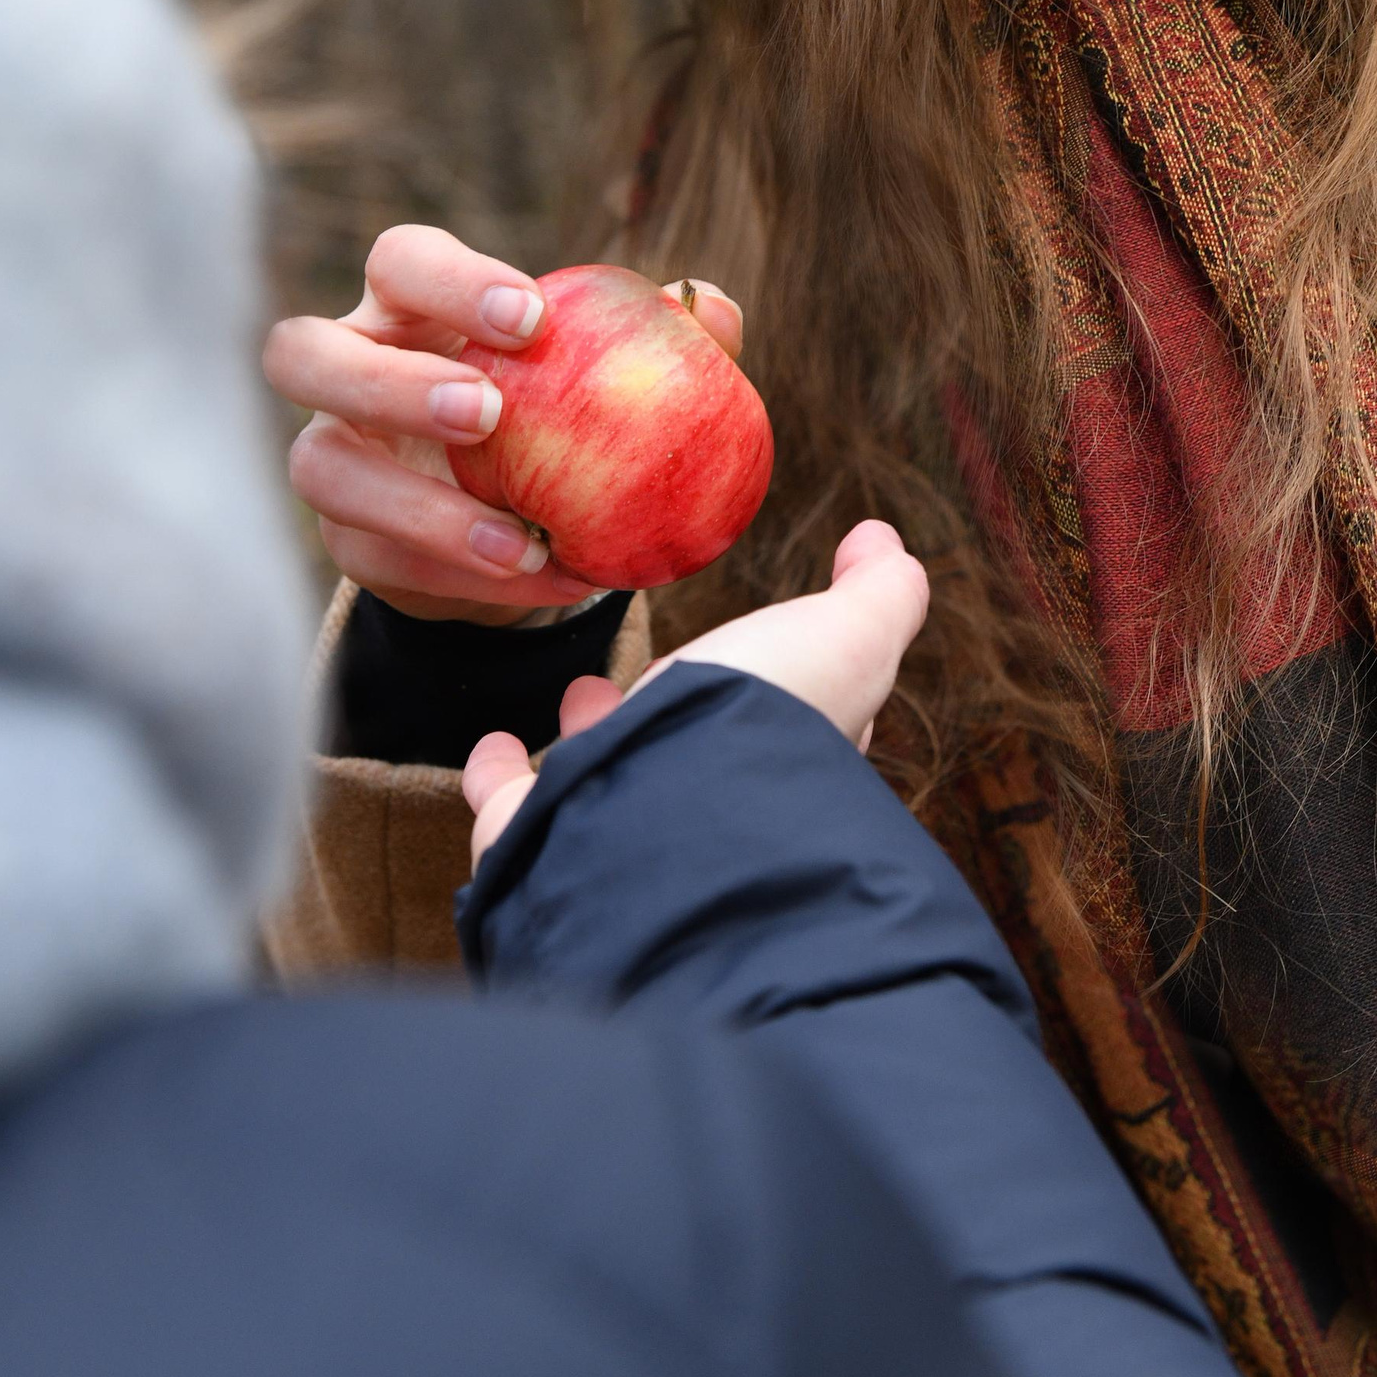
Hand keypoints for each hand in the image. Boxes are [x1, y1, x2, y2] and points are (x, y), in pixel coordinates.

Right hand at [262, 223, 742, 620]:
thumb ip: (661, 338)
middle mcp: (345, 369)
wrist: (516, 518)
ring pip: (318, 469)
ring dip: (418, 506)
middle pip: (302, 351)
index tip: (532, 316)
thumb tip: (712, 306)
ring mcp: (330, 455)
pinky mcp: (344, 539)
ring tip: (520, 537)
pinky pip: (379, 561)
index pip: (402, 261)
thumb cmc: (562, 411)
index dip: (452, 279)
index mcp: (408, 306)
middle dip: (390, 381)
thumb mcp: (607, 372)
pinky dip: (466, 578)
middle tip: (486, 414)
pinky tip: (547, 579)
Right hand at [463, 520, 930, 860]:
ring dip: (596, 738)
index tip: (778, 649)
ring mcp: (624, 826)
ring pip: (608, 781)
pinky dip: (500, 779)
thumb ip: (878, 594)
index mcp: (780, 761)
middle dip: (682, 707)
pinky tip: (491, 750)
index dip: (796, 685)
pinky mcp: (544, 835)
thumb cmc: (769, 719)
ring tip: (582, 696)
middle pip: (694, 751)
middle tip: (666, 672)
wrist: (671, 813)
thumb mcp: (849, 636)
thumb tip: (886, 540)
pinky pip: (516, 808)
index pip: (795, 723)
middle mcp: (709, 808)